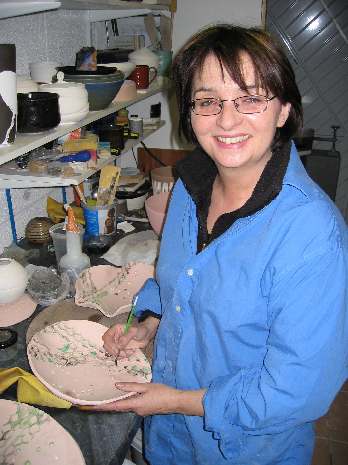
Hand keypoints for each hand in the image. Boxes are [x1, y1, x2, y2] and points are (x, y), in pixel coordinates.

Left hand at [81, 382, 205, 416]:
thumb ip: (131, 386)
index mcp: (135, 404)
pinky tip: (123, 396)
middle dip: (107, 405)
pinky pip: (132, 406)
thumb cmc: (162, 392)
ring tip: (106, 397)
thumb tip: (116, 385)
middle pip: (119, 407)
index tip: (92, 407)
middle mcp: (136, 410)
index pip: (115, 406)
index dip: (103, 406)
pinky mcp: (145, 409)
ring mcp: (141, 411)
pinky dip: (125, 402)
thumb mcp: (146, 386)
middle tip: (95, 401)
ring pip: (125, 406)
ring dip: (116, 403)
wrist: (175, 402)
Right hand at [102, 316, 158, 357]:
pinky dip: (124, 355)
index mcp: (116, 329)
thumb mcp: (134, 331)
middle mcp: (115, 336)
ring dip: (119, 354)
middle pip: (106, 345)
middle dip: (113, 351)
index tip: (116, 349)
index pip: (106, 337)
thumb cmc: (140, 329)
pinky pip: (118, 355)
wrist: (146, 334)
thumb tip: (119, 343)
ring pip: (112, 351)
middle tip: (120, 353)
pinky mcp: (121, 349)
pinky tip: (131, 351)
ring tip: (129, 352)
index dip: (109, 344)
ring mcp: (117, 343)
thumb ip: (127, 337)